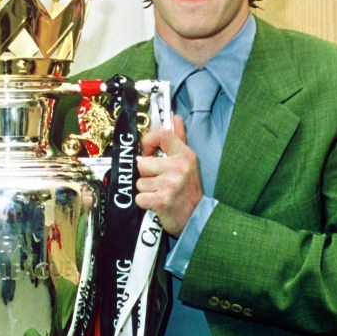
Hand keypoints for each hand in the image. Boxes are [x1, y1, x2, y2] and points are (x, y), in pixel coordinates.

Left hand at [135, 116, 202, 236]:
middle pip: (143, 163)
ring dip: (147, 190)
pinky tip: (157, 203)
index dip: (149, 141)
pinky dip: (146, 203)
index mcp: (185, 155)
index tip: (148, 151)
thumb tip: (174, 118)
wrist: (196, 218)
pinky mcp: (162, 200)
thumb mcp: (188, 162)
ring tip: (160, 193)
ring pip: (140, 182)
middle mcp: (179, 167)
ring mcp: (170, 184)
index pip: (163, 133)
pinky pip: (140, 197)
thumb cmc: (188, 190)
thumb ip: (178, 139)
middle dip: (146, 175)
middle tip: (159, 182)